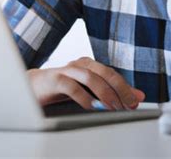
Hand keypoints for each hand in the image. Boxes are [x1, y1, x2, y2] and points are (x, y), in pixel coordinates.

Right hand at [27, 57, 144, 109]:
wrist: (32, 87)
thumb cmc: (61, 89)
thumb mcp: (87, 91)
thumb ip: (110, 92)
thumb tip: (137, 96)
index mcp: (89, 65)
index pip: (111, 74)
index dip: (125, 86)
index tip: (137, 100)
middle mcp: (79, 64)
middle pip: (104, 72)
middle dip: (119, 88)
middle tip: (129, 104)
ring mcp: (66, 70)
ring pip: (90, 76)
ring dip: (104, 92)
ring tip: (114, 107)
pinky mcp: (54, 79)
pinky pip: (71, 86)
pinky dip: (83, 97)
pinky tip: (91, 107)